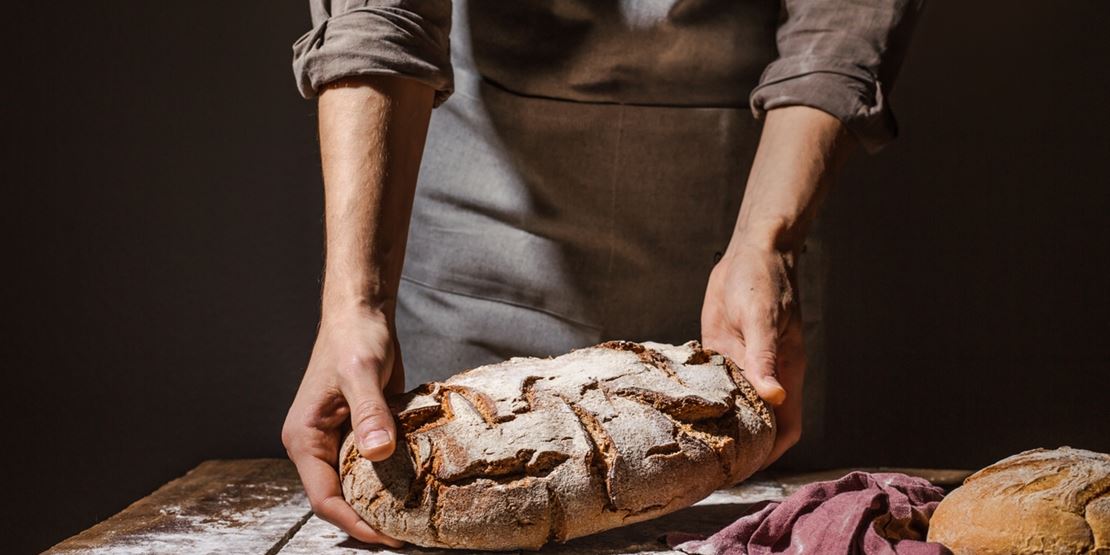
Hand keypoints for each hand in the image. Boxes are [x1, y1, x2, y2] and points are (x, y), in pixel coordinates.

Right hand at [281, 306, 404, 546]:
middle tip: (410, 536)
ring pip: (359, 484)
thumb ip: (369, 412)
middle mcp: (317, 445)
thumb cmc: (354, 337)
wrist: (362, 313)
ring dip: (384, 502)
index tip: (388, 537)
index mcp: (304, 438)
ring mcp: (339, 439)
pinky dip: (394, 479)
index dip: (355, 523)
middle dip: (371, 520)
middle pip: (341, 498)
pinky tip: (422, 488)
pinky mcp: (362, 431)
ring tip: (418, 520)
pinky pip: (375, 465)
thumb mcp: (362, 372)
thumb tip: (378, 453)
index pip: (324, 498)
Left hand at [701, 242, 804, 468]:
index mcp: (785, 372)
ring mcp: (742, 364)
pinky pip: (714, 383)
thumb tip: (774, 397)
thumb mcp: (761, 317)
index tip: (743, 470)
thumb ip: (764, 357)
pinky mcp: (721, 351)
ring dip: (717, 424)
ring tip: (688, 446)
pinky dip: (701, 397)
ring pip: (733, 406)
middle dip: (738, 448)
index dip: (769, 453)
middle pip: (757, 424)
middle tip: (705, 469)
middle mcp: (764, 375)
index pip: (785, 428)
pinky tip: (677, 408)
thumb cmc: (763, 280)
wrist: (751, 251)